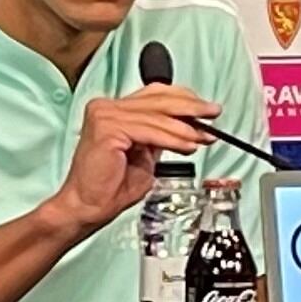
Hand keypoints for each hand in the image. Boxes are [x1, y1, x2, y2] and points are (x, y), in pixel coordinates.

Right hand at [44, 84, 215, 231]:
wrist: (86, 207)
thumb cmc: (108, 187)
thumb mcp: (144, 156)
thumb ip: (159, 138)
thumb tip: (187, 128)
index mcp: (112, 110)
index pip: (154, 94)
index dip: (183, 99)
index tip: (205, 111)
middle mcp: (106, 107)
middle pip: (158, 99)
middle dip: (192, 107)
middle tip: (213, 114)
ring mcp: (104, 115)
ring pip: (157, 116)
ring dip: (186, 127)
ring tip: (204, 137)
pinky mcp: (107, 128)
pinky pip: (150, 131)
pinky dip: (173, 139)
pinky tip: (188, 145)